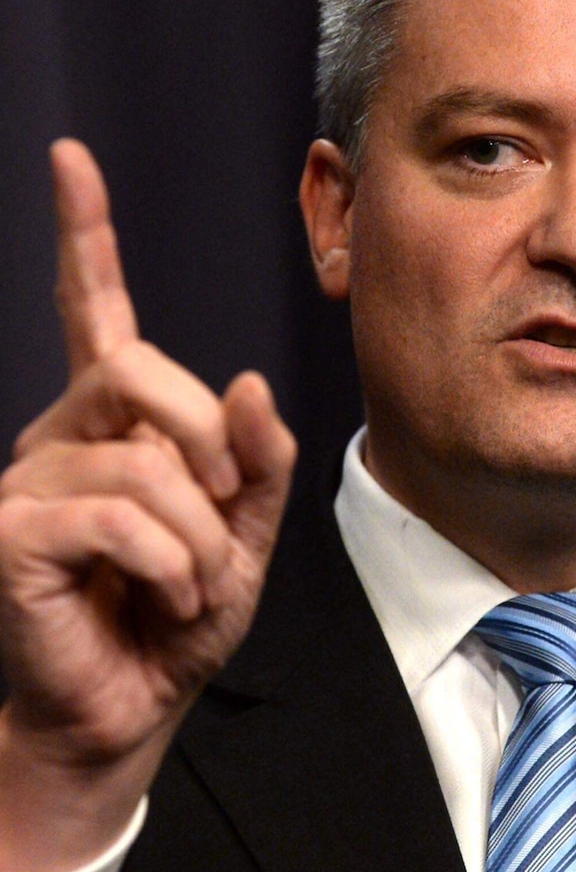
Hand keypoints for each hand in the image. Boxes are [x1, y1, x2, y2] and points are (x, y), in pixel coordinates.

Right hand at [0, 140, 295, 871]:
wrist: (129, 711)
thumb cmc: (178, 620)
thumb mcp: (244, 535)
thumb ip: (256, 461)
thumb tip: (250, 381)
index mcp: (115, 424)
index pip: (95, 312)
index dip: (85, 237)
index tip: (71, 159)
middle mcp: (60, 433)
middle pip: (142, 367)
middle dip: (207, 445)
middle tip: (216, 520)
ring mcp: (26, 479)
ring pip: (143, 458)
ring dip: (198, 534)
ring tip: (188, 586)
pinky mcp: (11, 533)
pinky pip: (116, 513)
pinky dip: (168, 563)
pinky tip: (158, 600)